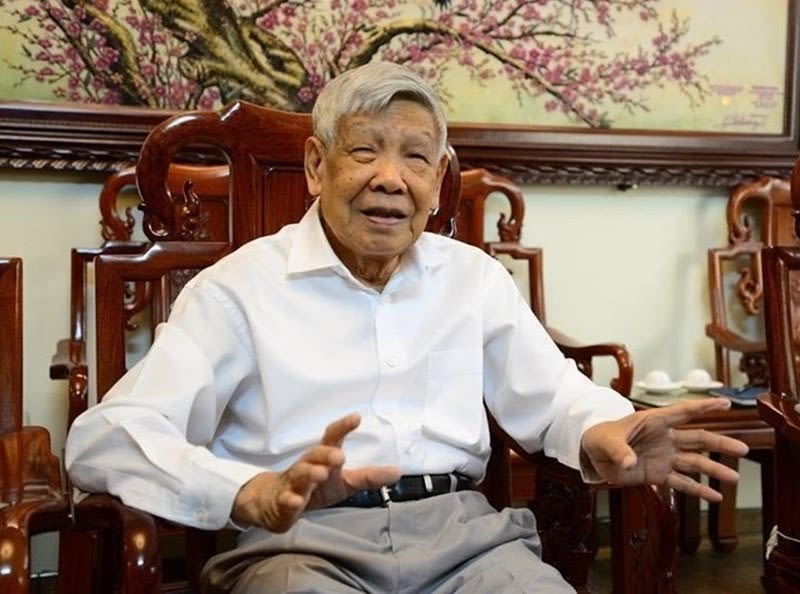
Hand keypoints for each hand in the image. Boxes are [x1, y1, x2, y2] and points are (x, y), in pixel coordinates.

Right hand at [231, 413, 399, 531]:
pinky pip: (286, 501)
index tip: (356, 417)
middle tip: (339, 456)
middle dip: (326, 454)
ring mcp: (293, 484)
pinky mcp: (283, 503)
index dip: (343, 427)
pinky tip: (296, 502)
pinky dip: (290, 501)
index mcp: (322, 459)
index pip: (332, 438)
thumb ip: (368, 477)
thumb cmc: (313, 488)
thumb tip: (397, 472)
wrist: (274, 503)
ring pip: (299, 475)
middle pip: (314, 455)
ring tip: (320, 474)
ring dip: (309, 474)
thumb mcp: (343, 483)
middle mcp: (306, 467)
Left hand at [580, 397, 748, 501]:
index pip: (683, 412)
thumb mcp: (606, 441)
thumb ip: (618, 450)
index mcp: (653, 422)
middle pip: (698, 439)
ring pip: (695, 463)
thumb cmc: (600, 437)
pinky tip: (715, 497)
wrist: (592, 453)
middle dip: (720, 444)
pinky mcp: (658, 475)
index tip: (725, 402)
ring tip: (734, 478)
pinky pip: (682, 483)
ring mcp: (664, 457)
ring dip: (714, 470)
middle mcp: (664, 439)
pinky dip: (698, 490)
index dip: (704, 407)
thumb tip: (629, 463)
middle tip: (743, 449)